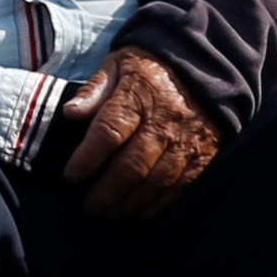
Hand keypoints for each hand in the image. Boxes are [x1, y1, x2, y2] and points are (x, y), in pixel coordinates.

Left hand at [57, 47, 221, 218]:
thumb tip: (70, 114)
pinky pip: (182, 186)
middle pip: (132, 165)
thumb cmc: (151, 67)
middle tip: (89, 205)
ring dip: (130, 202)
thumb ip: (94, 90)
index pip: (108, 133)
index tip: (70, 177)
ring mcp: (188, 139)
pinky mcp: (206, 153)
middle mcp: (165, 120)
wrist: (205, 63)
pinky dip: (160, 204)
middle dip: (106, 191)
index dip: (86, 159)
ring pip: (157, 181)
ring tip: (110, 212)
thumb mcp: (118, 64)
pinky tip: (141, 211)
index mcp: (139, 94)